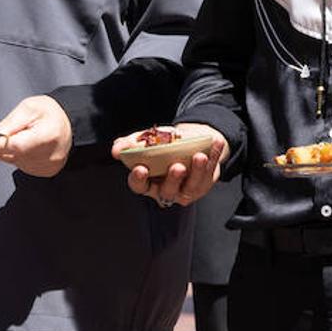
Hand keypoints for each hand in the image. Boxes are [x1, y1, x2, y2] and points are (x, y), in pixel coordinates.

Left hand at [0, 95, 72, 176]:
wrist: (70, 123)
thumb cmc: (50, 112)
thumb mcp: (28, 108)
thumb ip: (8, 124)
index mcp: (49, 135)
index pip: (16, 146)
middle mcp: (50, 155)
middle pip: (13, 155)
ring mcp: (49, 166)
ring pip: (14, 162)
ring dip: (5, 152)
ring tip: (9, 138)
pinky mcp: (46, 171)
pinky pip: (22, 166)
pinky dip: (15, 157)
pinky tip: (19, 146)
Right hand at [111, 123, 227, 208]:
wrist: (187, 141)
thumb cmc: (162, 144)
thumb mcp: (145, 140)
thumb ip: (130, 144)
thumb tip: (116, 149)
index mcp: (148, 181)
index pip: (139, 185)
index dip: (139, 179)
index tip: (141, 168)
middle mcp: (165, 190)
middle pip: (167, 190)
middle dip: (173, 179)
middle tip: (177, 166)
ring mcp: (184, 190)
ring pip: (191, 185)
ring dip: (196, 171)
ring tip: (199, 156)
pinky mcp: (201, 185)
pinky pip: (208, 174)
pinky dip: (213, 158)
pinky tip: (215, 144)